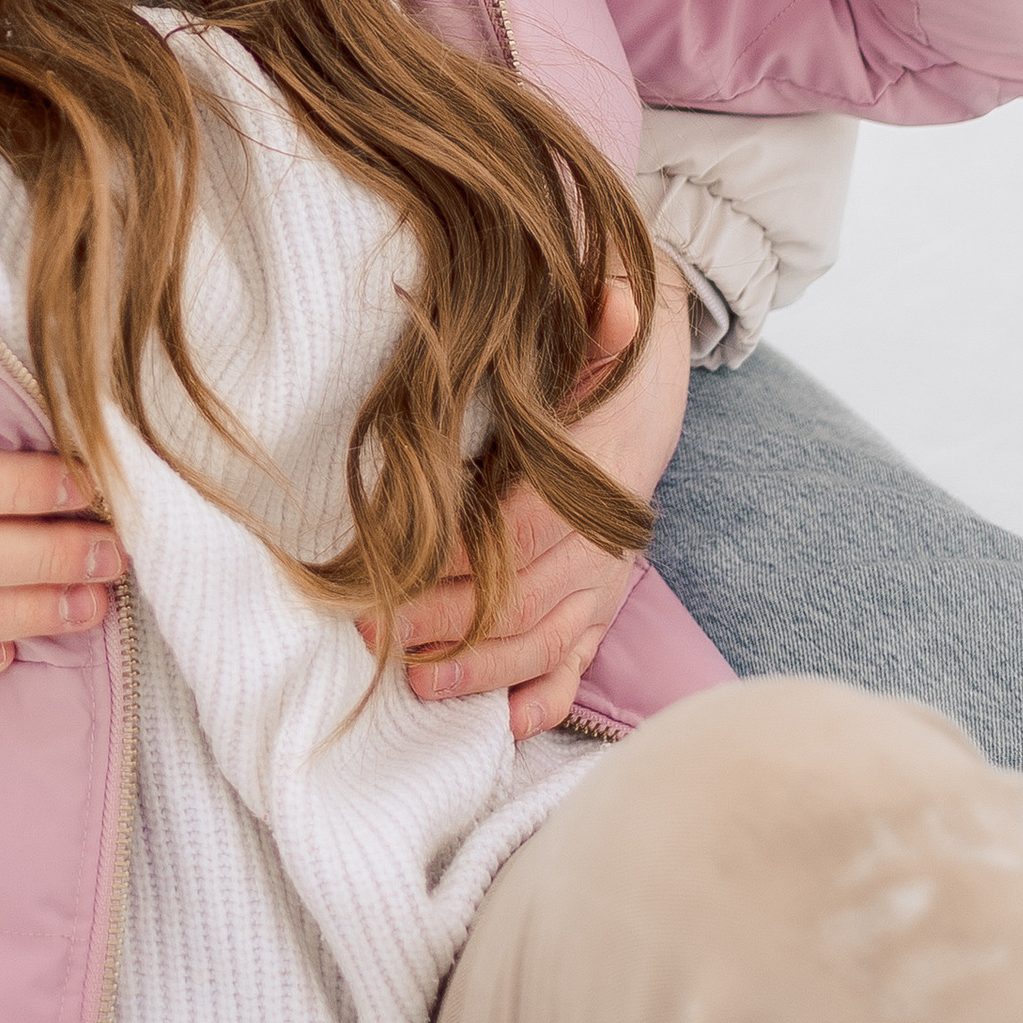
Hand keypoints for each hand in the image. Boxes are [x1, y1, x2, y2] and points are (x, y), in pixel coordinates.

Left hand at [377, 266, 694, 738]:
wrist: (653, 384)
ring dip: (483, 668)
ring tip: (419, 681)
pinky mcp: (604, 601)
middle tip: (369, 634)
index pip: (518, 530)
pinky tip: (507, 725)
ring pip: (546, 640)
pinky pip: (580, 660)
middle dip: (444, 622)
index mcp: (593, 478)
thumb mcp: (606, 332)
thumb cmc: (610, 360)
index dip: (457, 558)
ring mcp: (605, 578)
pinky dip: (547, 697)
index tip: (389, 570)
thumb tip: (612, 297)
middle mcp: (602, 541)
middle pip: (520, 598)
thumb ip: (602, 322)